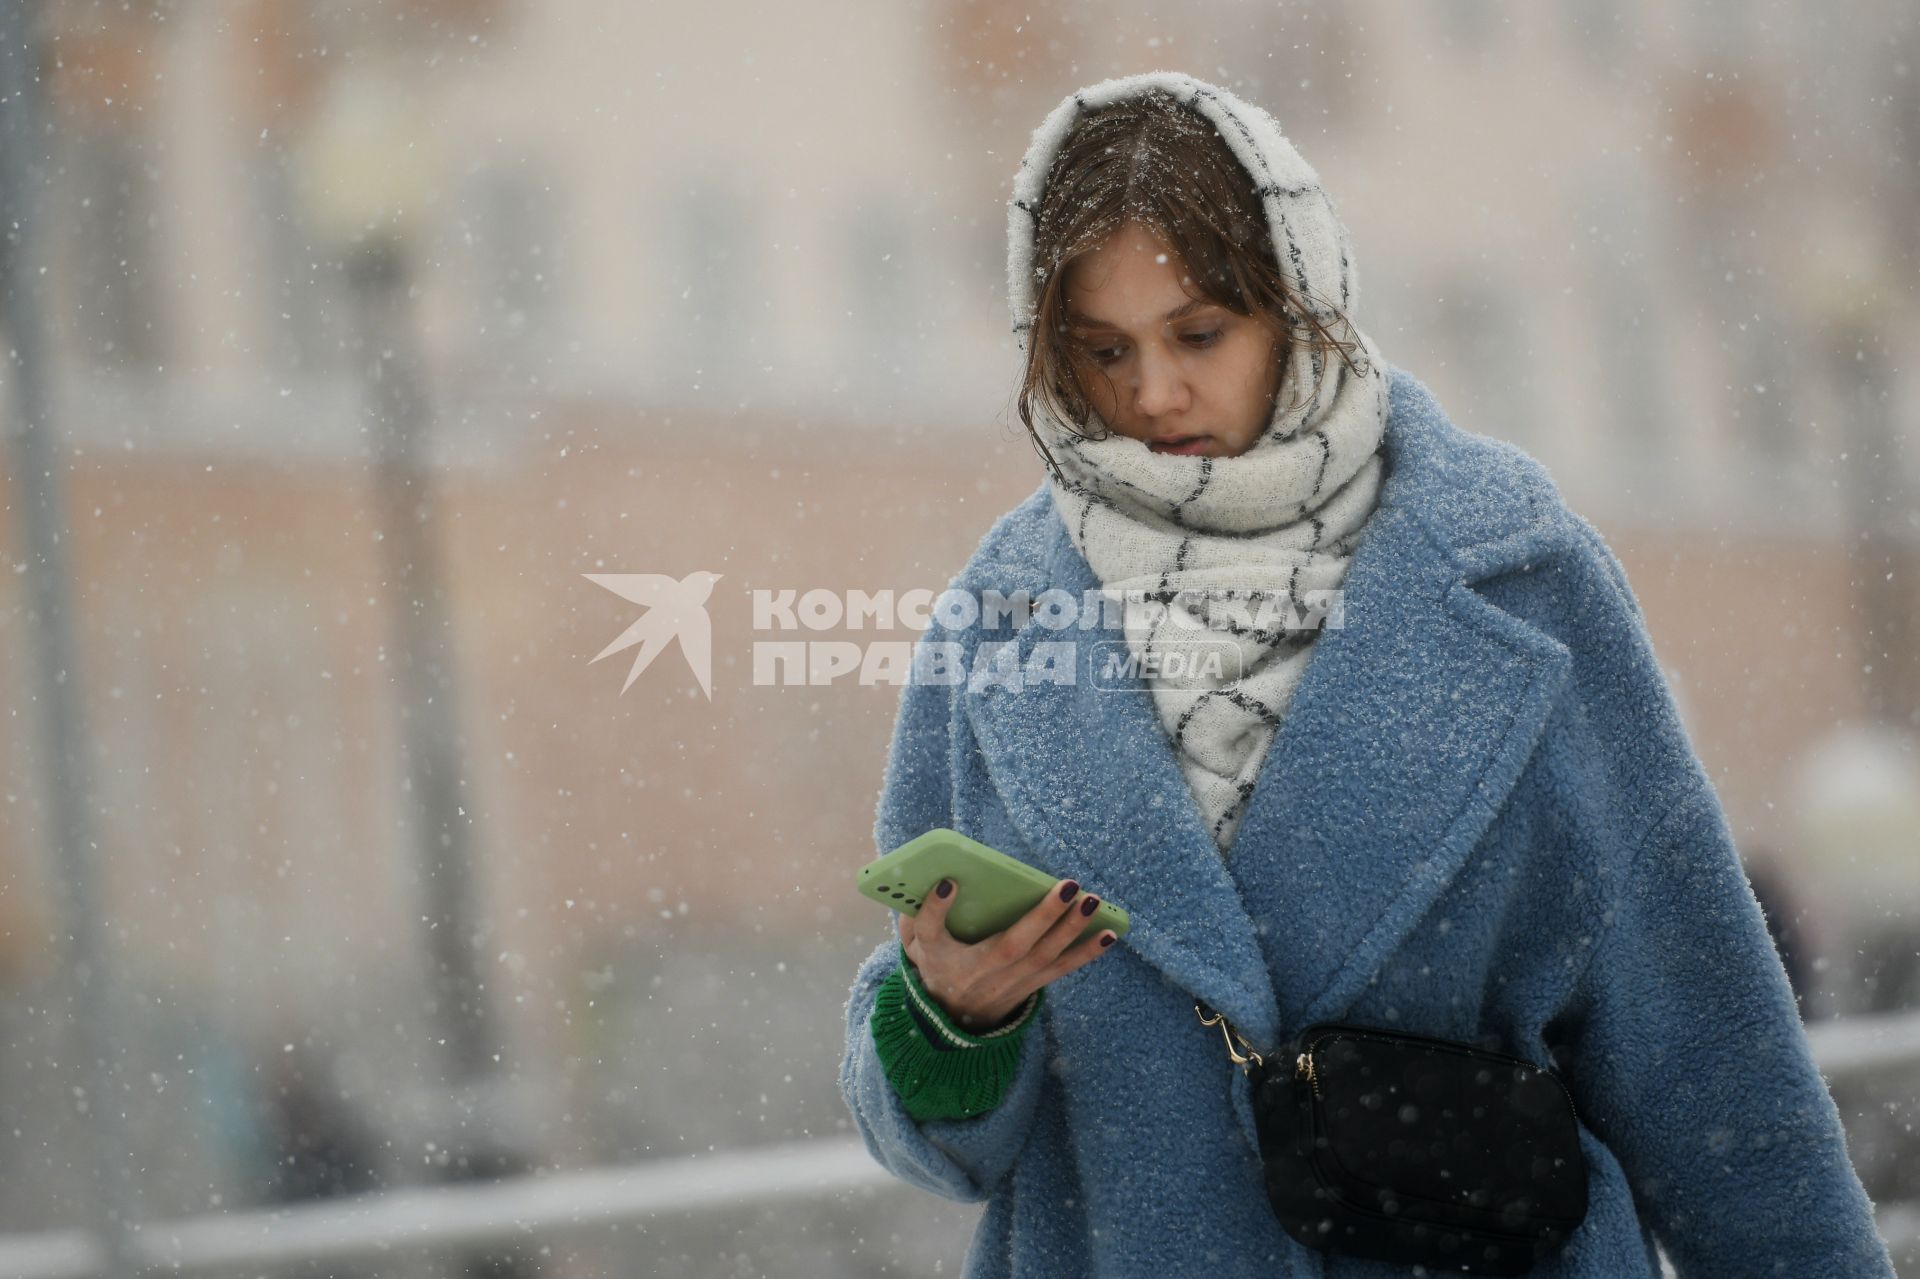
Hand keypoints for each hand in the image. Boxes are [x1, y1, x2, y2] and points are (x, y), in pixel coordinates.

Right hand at [896, 876, 1116, 1030]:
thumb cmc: (940, 968)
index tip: (949, 883)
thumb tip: (941, 881)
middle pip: (1015, 945)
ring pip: (1046, 956)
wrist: (955, 1021)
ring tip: (1094, 902)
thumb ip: (920, 916)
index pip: (935, 934)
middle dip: (1044, 916)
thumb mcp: (920, 945)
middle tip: (1069, 886)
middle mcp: (983, 973)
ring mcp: (1013, 981)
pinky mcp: (1032, 983)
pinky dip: (1087, 952)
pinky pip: (1062, 969)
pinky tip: (1110, 934)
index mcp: (945, 958)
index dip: (936, 911)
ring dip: (1074, 930)